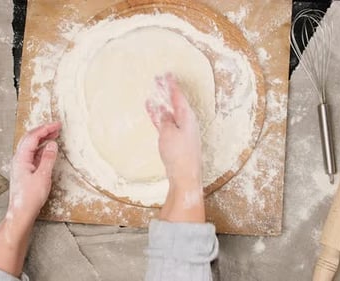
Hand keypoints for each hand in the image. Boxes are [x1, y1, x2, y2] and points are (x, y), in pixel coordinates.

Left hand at [9, 121, 60, 221]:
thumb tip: (52, 144)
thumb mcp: (43, 176)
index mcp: (21, 158)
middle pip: (30, 138)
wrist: (21, 212)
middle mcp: (19, 159)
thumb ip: (48, 158)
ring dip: (43, 138)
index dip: (45, 129)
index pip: (33, 137)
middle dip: (43, 131)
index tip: (57, 125)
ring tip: (54, 135)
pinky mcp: (25, 170)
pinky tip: (49, 149)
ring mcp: (21, 164)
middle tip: (57, 127)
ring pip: (31, 146)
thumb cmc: (30, 197)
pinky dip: (42, 148)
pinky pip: (33, 154)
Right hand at [146, 73, 201, 189]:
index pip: (178, 96)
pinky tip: (152, 112)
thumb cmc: (179, 154)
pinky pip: (166, 123)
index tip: (167, 74)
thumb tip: (164, 113)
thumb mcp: (168, 133)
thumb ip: (165, 121)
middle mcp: (187, 122)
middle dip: (166, 92)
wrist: (184, 176)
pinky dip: (159, 117)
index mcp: (188, 117)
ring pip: (169, 112)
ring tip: (152, 94)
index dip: (172, 85)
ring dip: (161, 104)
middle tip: (158, 80)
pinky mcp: (176, 140)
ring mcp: (182, 132)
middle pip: (174, 102)